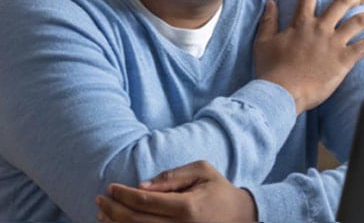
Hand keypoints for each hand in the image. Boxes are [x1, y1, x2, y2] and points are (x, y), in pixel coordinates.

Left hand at [96, 160, 256, 222]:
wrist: (240, 216)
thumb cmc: (218, 189)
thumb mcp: (201, 171)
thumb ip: (172, 177)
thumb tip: (142, 186)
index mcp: (187, 208)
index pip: (145, 202)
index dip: (124, 195)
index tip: (110, 187)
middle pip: (136, 222)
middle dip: (114, 210)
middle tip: (100, 199)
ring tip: (102, 213)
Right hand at [254, 0, 363, 113]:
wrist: (282, 92)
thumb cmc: (270, 69)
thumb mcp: (263, 42)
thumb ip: (268, 21)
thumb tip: (270, 2)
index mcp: (301, 23)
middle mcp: (320, 28)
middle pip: (341, 4)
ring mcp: (333, 44)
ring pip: (358, 22)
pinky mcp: (343, 60)